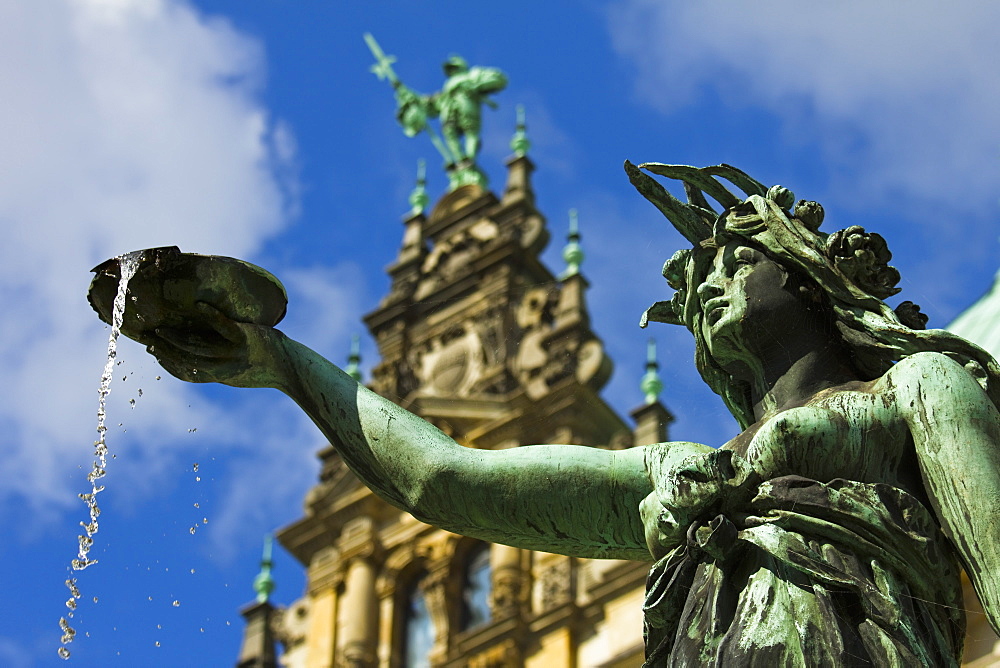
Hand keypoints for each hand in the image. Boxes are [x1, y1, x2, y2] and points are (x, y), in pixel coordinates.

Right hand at [138, 301, 286, 388]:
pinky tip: (197, 305)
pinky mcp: (245, 337)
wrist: (292, 366)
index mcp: (220, 375)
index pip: (186, 373)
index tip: (152, 351)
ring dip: (176, 337)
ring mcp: (234, 352)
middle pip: (187, 359)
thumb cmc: (265, 366)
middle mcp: (224, 367)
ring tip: (160, 327)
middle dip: (165, 349)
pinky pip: (223, 327)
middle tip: (146, 337)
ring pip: (198, 346)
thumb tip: (200, 353)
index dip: (167, 363)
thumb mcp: (238, 372)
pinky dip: (209, 316)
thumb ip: (219, 365)